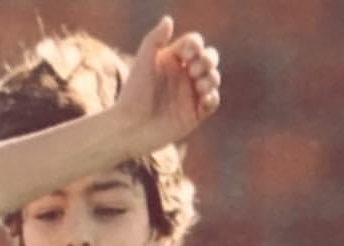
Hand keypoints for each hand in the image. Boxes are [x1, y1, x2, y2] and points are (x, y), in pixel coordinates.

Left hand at [117, 16, 220, 147]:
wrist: (130, 128)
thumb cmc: (134, 93)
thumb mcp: (143, 61)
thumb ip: (154, 39)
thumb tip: (169, 20)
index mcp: (174, 59)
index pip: (194, 44)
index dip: (195, 45)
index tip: (186, 53)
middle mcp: (184, 75)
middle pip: (208, 59)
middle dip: (208, 59)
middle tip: (194, 69)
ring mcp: (190, 94)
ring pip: (213, 78)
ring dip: (211, 77)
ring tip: (199, 84)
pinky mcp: (194, 114)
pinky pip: (212, 102)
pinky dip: (212, 97)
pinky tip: (204, 98)